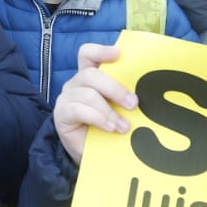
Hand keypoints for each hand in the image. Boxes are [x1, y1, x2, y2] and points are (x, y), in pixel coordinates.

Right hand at [53, 42, 135, 163]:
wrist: (95, 154)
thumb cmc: (108, 127)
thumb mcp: (118, 107)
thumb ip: (124, 95)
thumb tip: (145, 90)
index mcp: (90, 75)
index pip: (88, 54)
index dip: (101, 51)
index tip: (119, 54)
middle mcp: (76, 83)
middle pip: (91, 74)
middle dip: (115, 89)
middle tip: (133, 104)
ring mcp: (66, 97)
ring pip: (88, 94)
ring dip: (109, 111)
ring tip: (123, 126)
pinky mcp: (61, 114)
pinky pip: (78, 110)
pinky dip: (97, 118)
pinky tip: (109, 128)